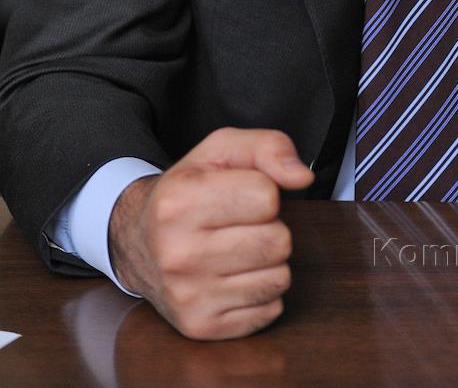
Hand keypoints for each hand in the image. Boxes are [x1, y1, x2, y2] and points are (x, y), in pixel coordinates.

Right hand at [108, 127, 313, 339]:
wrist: (138, 241)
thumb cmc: (188, 190)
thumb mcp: (222, 150)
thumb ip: (269, 147)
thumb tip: (302, 177)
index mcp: (179, 202)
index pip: (267, 197)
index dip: (264, 191)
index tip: (240, 194)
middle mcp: (178, 254)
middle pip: (278, 241)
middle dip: (270, 228)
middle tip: (241, 224)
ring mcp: (188, 296)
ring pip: (279, 278)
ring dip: (268, 261)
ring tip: (238, 249)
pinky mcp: (200, 326)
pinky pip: (270, 310)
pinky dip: (261, 292)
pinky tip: (234, 276)